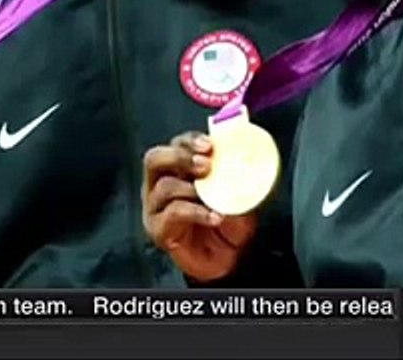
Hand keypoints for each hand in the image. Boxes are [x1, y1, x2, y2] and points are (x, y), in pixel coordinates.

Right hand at [142, 132, 257, 281]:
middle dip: (179, 157)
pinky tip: (214, 217)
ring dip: (191, 188)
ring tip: (213, 197)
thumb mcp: (238, 194)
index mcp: (178, 169)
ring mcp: (155, 207)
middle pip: (155, 159)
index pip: (177, 144)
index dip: (190, 141)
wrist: (226, 260)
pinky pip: (172, 213)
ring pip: (163, 186)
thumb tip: (247, 158)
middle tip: (205, 165)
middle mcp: (159, 183)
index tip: (210, 145)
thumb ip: (237, 176)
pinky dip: (196, 212)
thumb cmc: (228, 225)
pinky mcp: (157, 228)